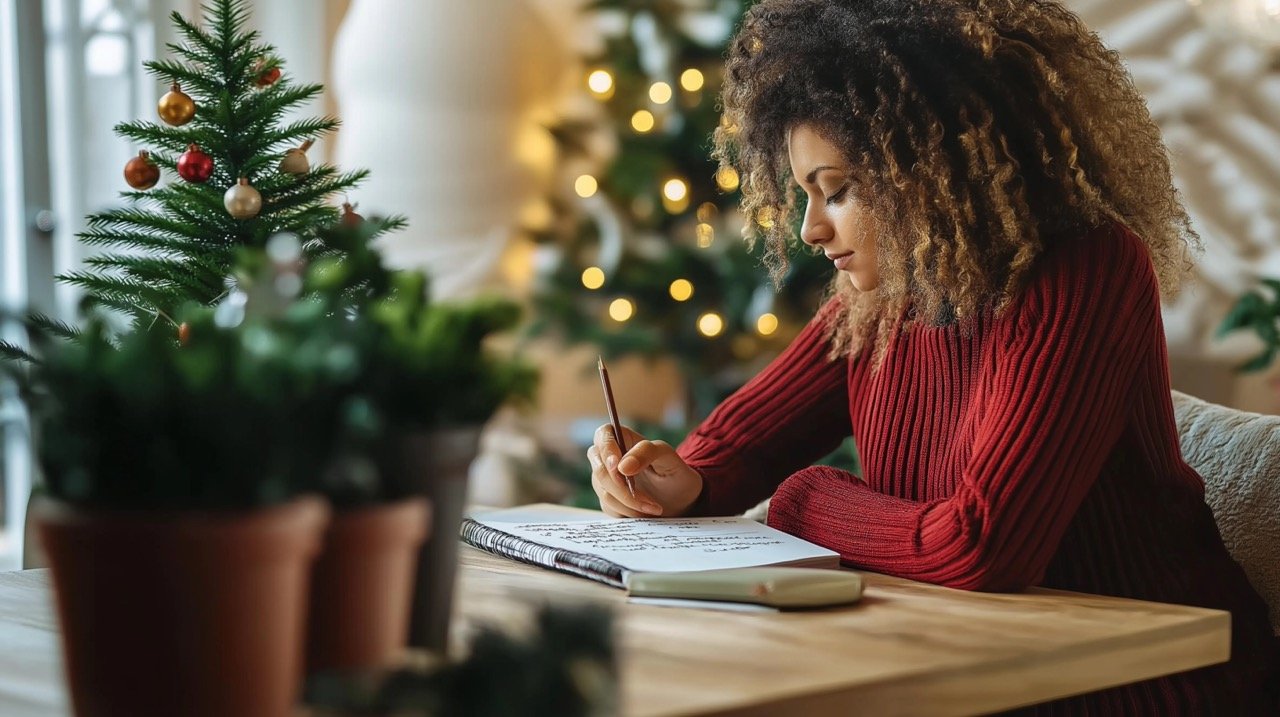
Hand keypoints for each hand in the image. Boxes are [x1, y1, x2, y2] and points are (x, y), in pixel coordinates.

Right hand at [588, 424, 703, 517]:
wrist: (680, 499)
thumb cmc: (674, 471)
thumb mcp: (667, 456)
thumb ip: (646, 453)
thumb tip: (621, 466)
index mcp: (623, 438)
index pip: (603, 435)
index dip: (607, 450)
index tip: (619, 467)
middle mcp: (608, 458)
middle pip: (600, 469)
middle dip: (622, 487)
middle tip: (647, 499)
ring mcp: (606, 480)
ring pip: (604, 492)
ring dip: (630, 503)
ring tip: (654, 507)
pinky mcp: (608, 499)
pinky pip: (609, 508)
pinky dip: (629, 512)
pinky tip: (645, 513)